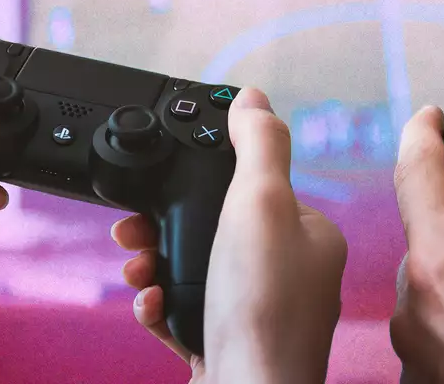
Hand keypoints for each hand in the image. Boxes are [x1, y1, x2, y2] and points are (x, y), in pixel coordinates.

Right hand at [111, 88, 346, 383]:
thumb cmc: (262, 311)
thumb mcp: (260, 203)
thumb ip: (259, 145)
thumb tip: (254, 98)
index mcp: (310, 235)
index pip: (256, 186)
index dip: (207, 180)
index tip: (167, 180)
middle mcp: (291, 273)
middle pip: (218, 227)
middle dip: (167, 225)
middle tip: (134, 229)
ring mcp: (261, 312)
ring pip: (198, 269)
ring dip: (158, 263)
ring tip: (138, 268)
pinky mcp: (232, 344)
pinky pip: (189, 310)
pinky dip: (163, 305)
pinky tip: (153, 306)